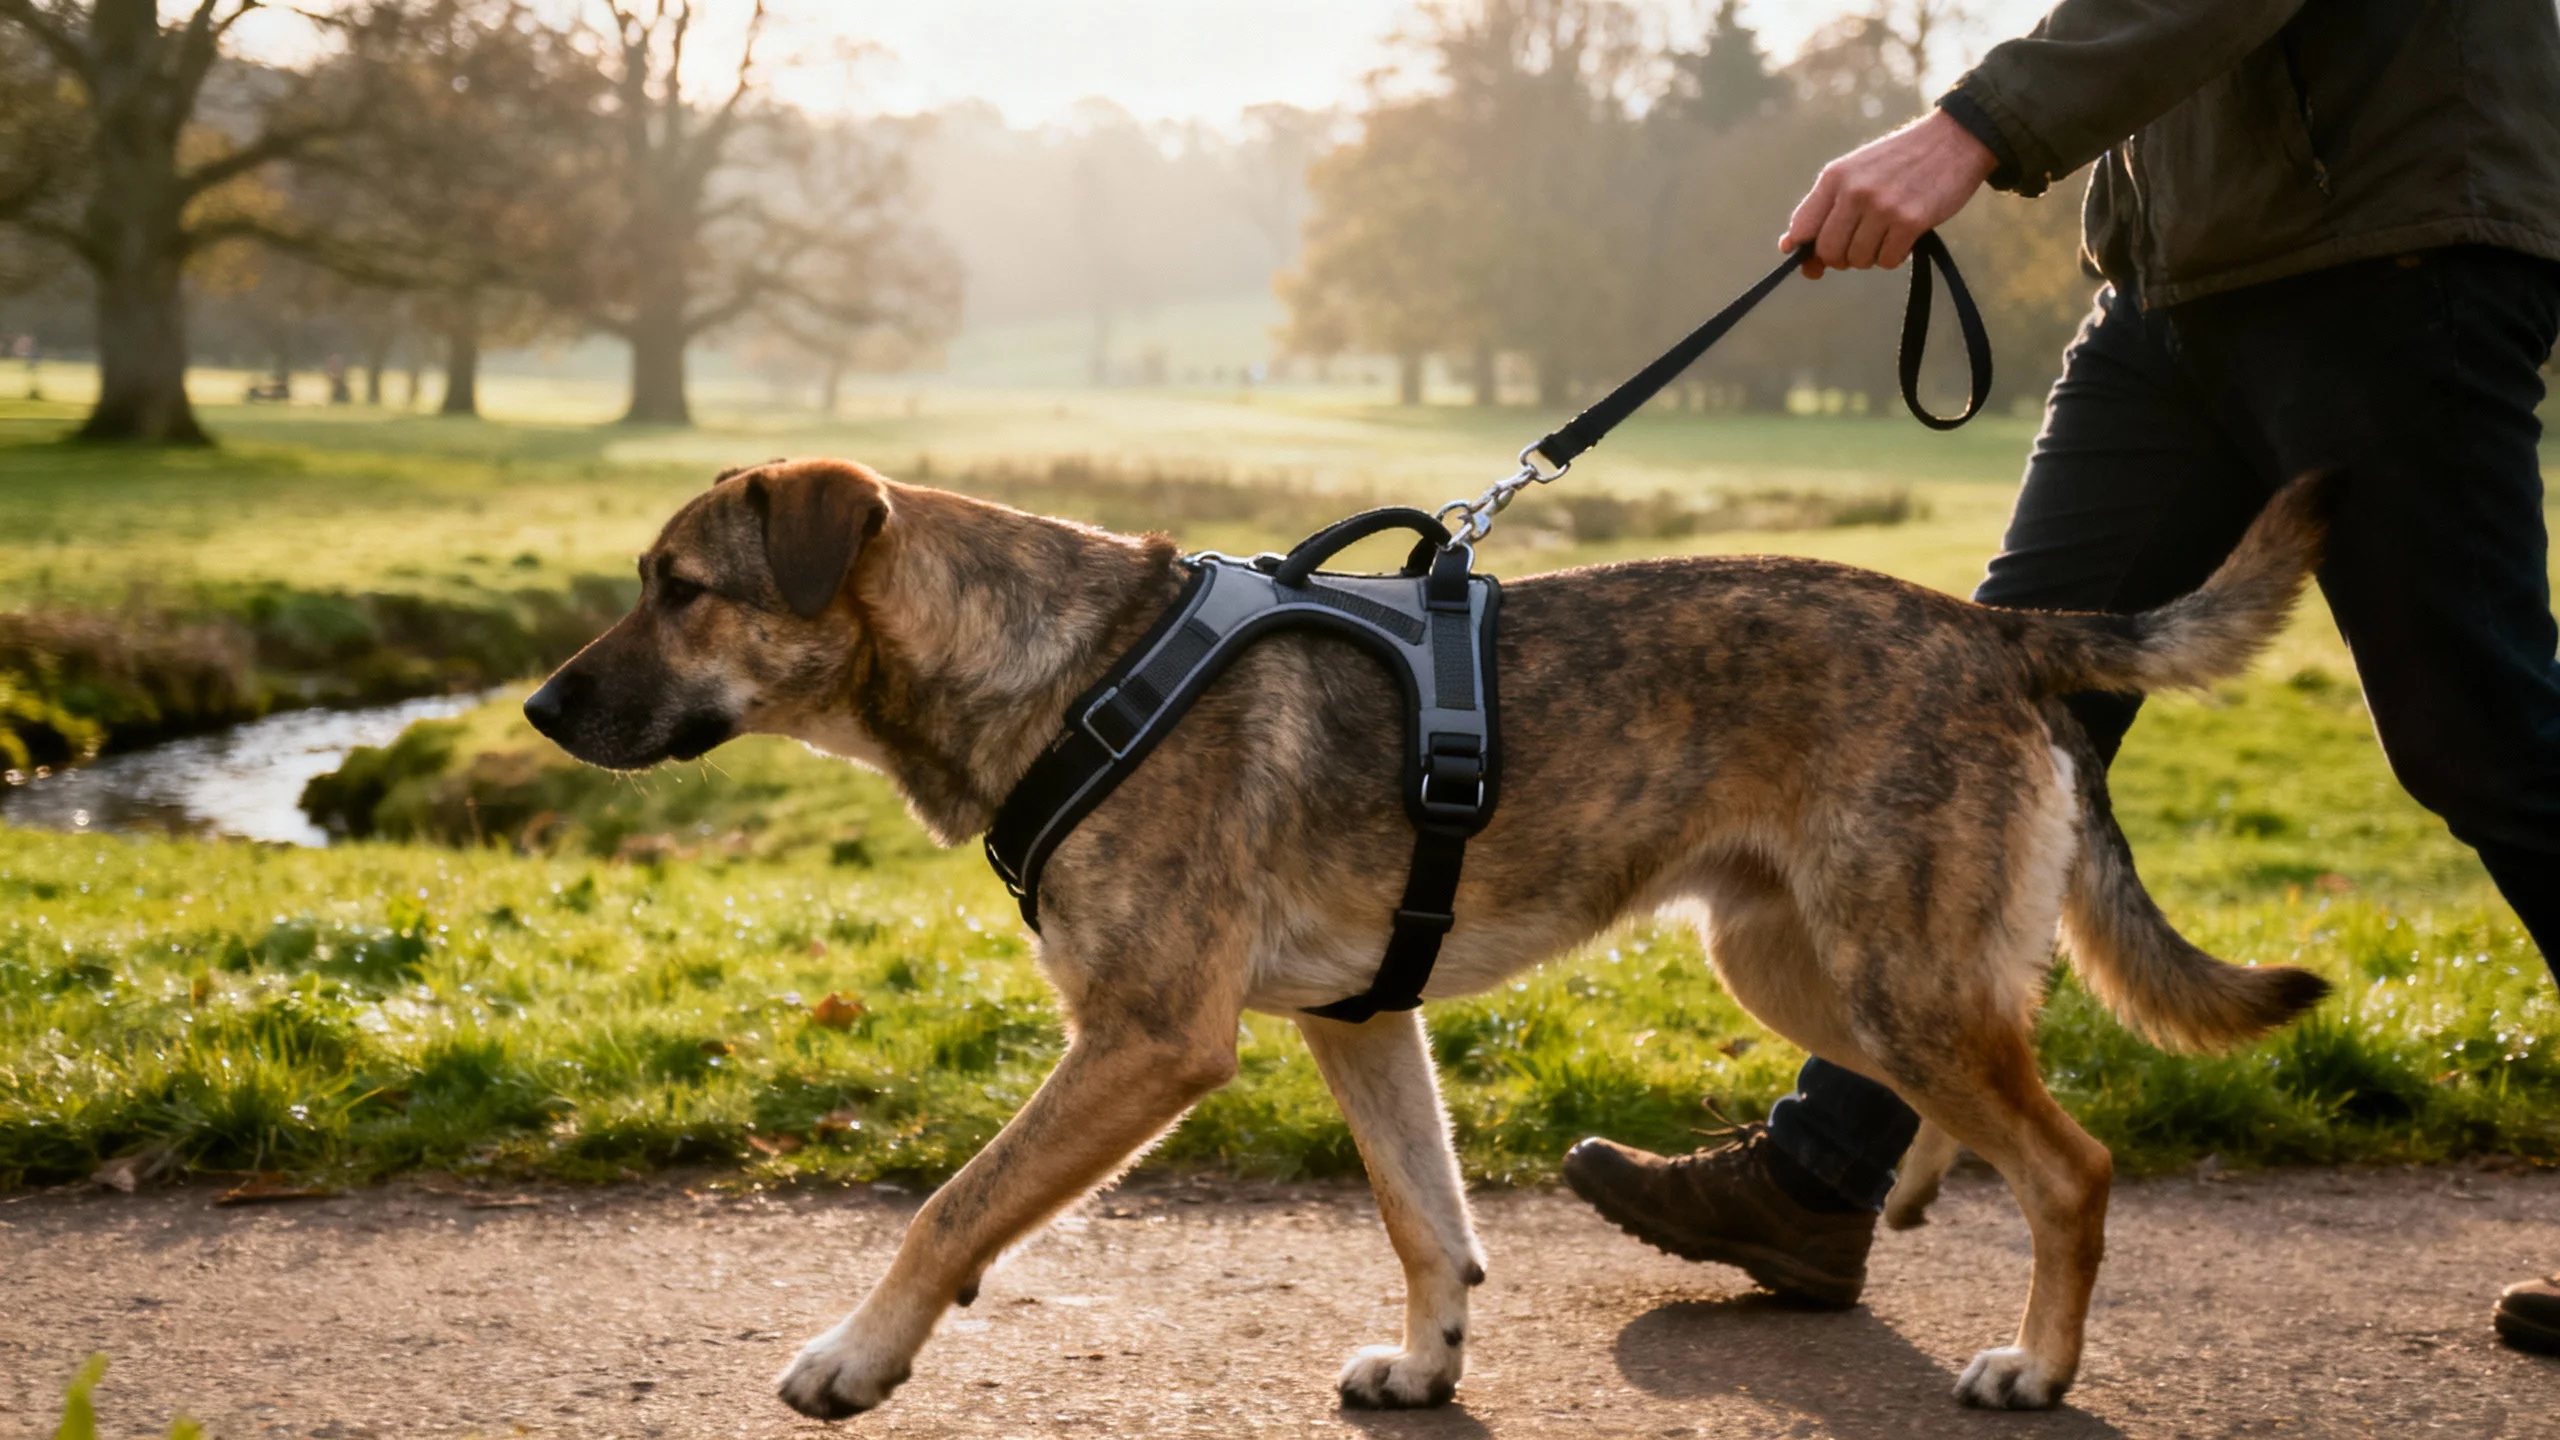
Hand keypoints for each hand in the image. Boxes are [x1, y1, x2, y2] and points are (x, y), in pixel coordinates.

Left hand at [1780, 108, 1998, 276]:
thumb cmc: (1899, 162)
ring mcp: (1882, 206)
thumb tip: (1787, 248)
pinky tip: (1904, 236)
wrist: (1955, 139)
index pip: (1802, 228)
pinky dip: (1895, 256)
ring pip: (1858, 260)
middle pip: (1829, 252)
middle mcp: (1854, 191)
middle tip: (1860, 243)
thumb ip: (1823, 208)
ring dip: (1871, 256)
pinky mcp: (1911, 221)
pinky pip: (1888, 262)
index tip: (1815, 258)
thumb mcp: (1855, 172)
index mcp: (1835, 176)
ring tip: (1886, 232)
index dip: (1806, 250)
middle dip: (1842, 257)